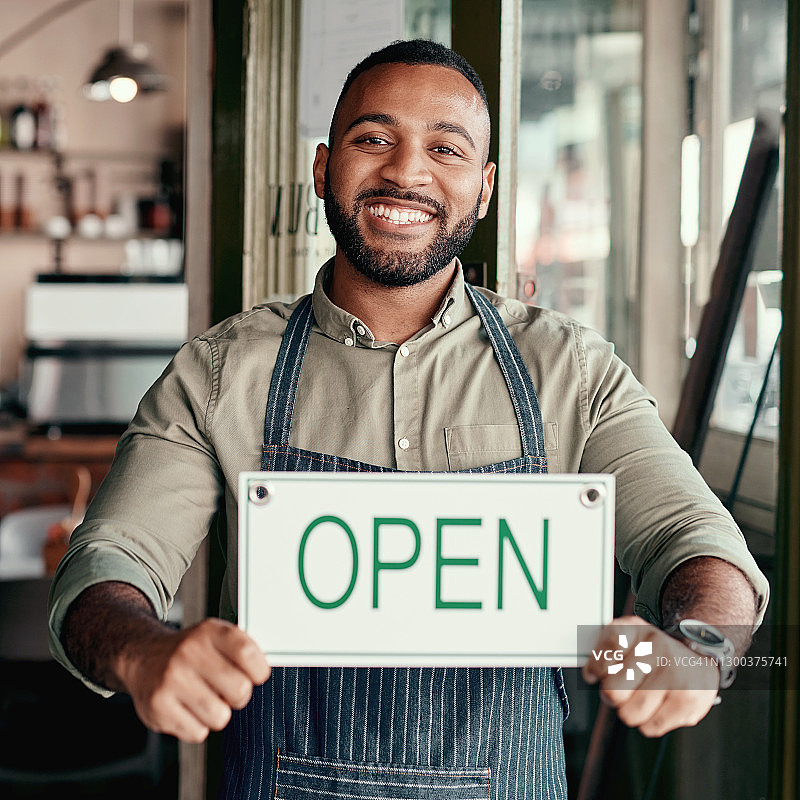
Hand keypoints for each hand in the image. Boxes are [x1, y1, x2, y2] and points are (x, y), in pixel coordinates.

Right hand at [116, 618, 269, 742]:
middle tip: (228, 689)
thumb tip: (267, 670)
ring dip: (218, 713)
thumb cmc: (190, 651)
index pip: (247, 652)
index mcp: (208, 631)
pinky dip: (197, 725)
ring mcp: (171, 680)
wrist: (142, 657)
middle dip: (239, 695)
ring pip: (220, 716)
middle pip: (239, 689)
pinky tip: (186, 707)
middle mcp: (188, 652)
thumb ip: (242, 649)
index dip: (259, 669)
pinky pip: (198, 732)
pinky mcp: (158, 708)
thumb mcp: (214, 636)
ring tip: (206, 698)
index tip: (257, 675)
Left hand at [582, 616, 718, 736]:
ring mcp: (674, 674)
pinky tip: (658, 706)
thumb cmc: (655, 653)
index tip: (595, 674)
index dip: (597, 666)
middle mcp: (656, 648)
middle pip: (613, 690)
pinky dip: (649, 722)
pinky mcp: (687, 700)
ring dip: (630, 712)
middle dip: (611, 696)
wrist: (700, 658)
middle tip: (621, 692)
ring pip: (630, 713)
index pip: (609, 645)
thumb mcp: (628, 638)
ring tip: (641, 698)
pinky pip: (651, 727)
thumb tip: (590, 675)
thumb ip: (603, 651)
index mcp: (637, 629)